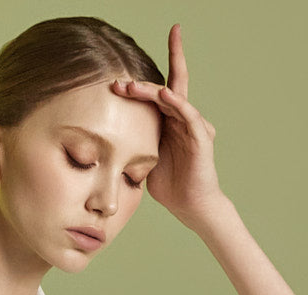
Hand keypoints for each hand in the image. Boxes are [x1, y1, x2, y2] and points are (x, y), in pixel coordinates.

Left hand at [110, 23, 222, 230]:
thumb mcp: (143, 162)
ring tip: (132, 86)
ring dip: (152, 91)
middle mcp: (181, 119)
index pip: (156, 95)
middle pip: (164, 89)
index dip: (141, 82)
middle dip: (142, 82)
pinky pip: (189, 114)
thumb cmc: (171, 187)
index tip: (118, 75)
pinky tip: (164, 95)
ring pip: (173, 98)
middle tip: (120, 79)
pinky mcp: (201, 136)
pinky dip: (177, 103)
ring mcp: (192, 125)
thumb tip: (106, 141)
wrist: (191, 207)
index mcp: (168, 123)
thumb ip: (133, 145)